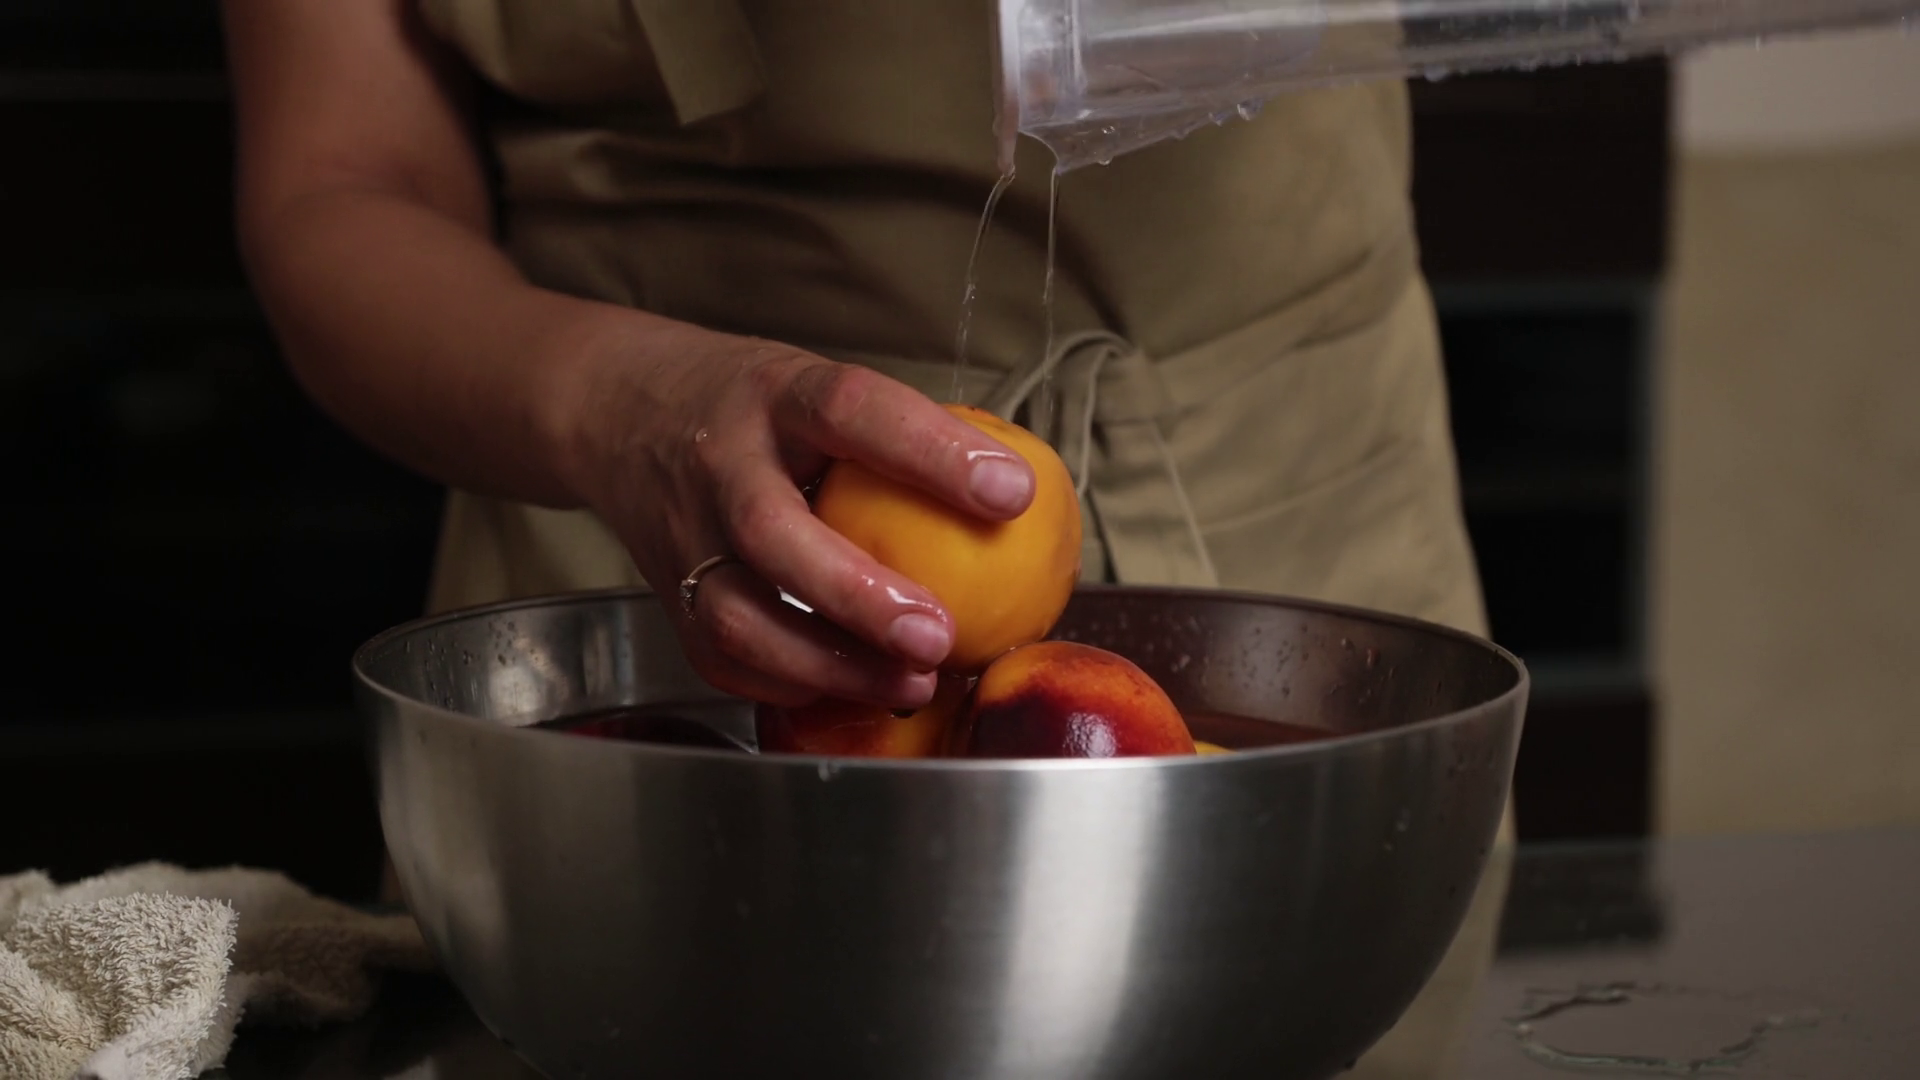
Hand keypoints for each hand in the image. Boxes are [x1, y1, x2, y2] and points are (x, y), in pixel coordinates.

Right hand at [554, 319, 1036, 708]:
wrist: (615, 411)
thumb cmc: (749, 405)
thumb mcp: (813, 386)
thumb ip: (894, 438)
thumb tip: (1018, 501)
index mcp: (773, 394)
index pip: (852, 408)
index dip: (931, 452)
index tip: (1011, 494)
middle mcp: (719, 462)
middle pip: (773, 533)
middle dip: (859, 595)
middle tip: (940, 633)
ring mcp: (685, 535)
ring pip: (740, 616)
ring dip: (829, 664)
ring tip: (912, 683)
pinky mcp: (670, 595)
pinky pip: (724, 657)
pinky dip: (791, 685)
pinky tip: (855, 693)